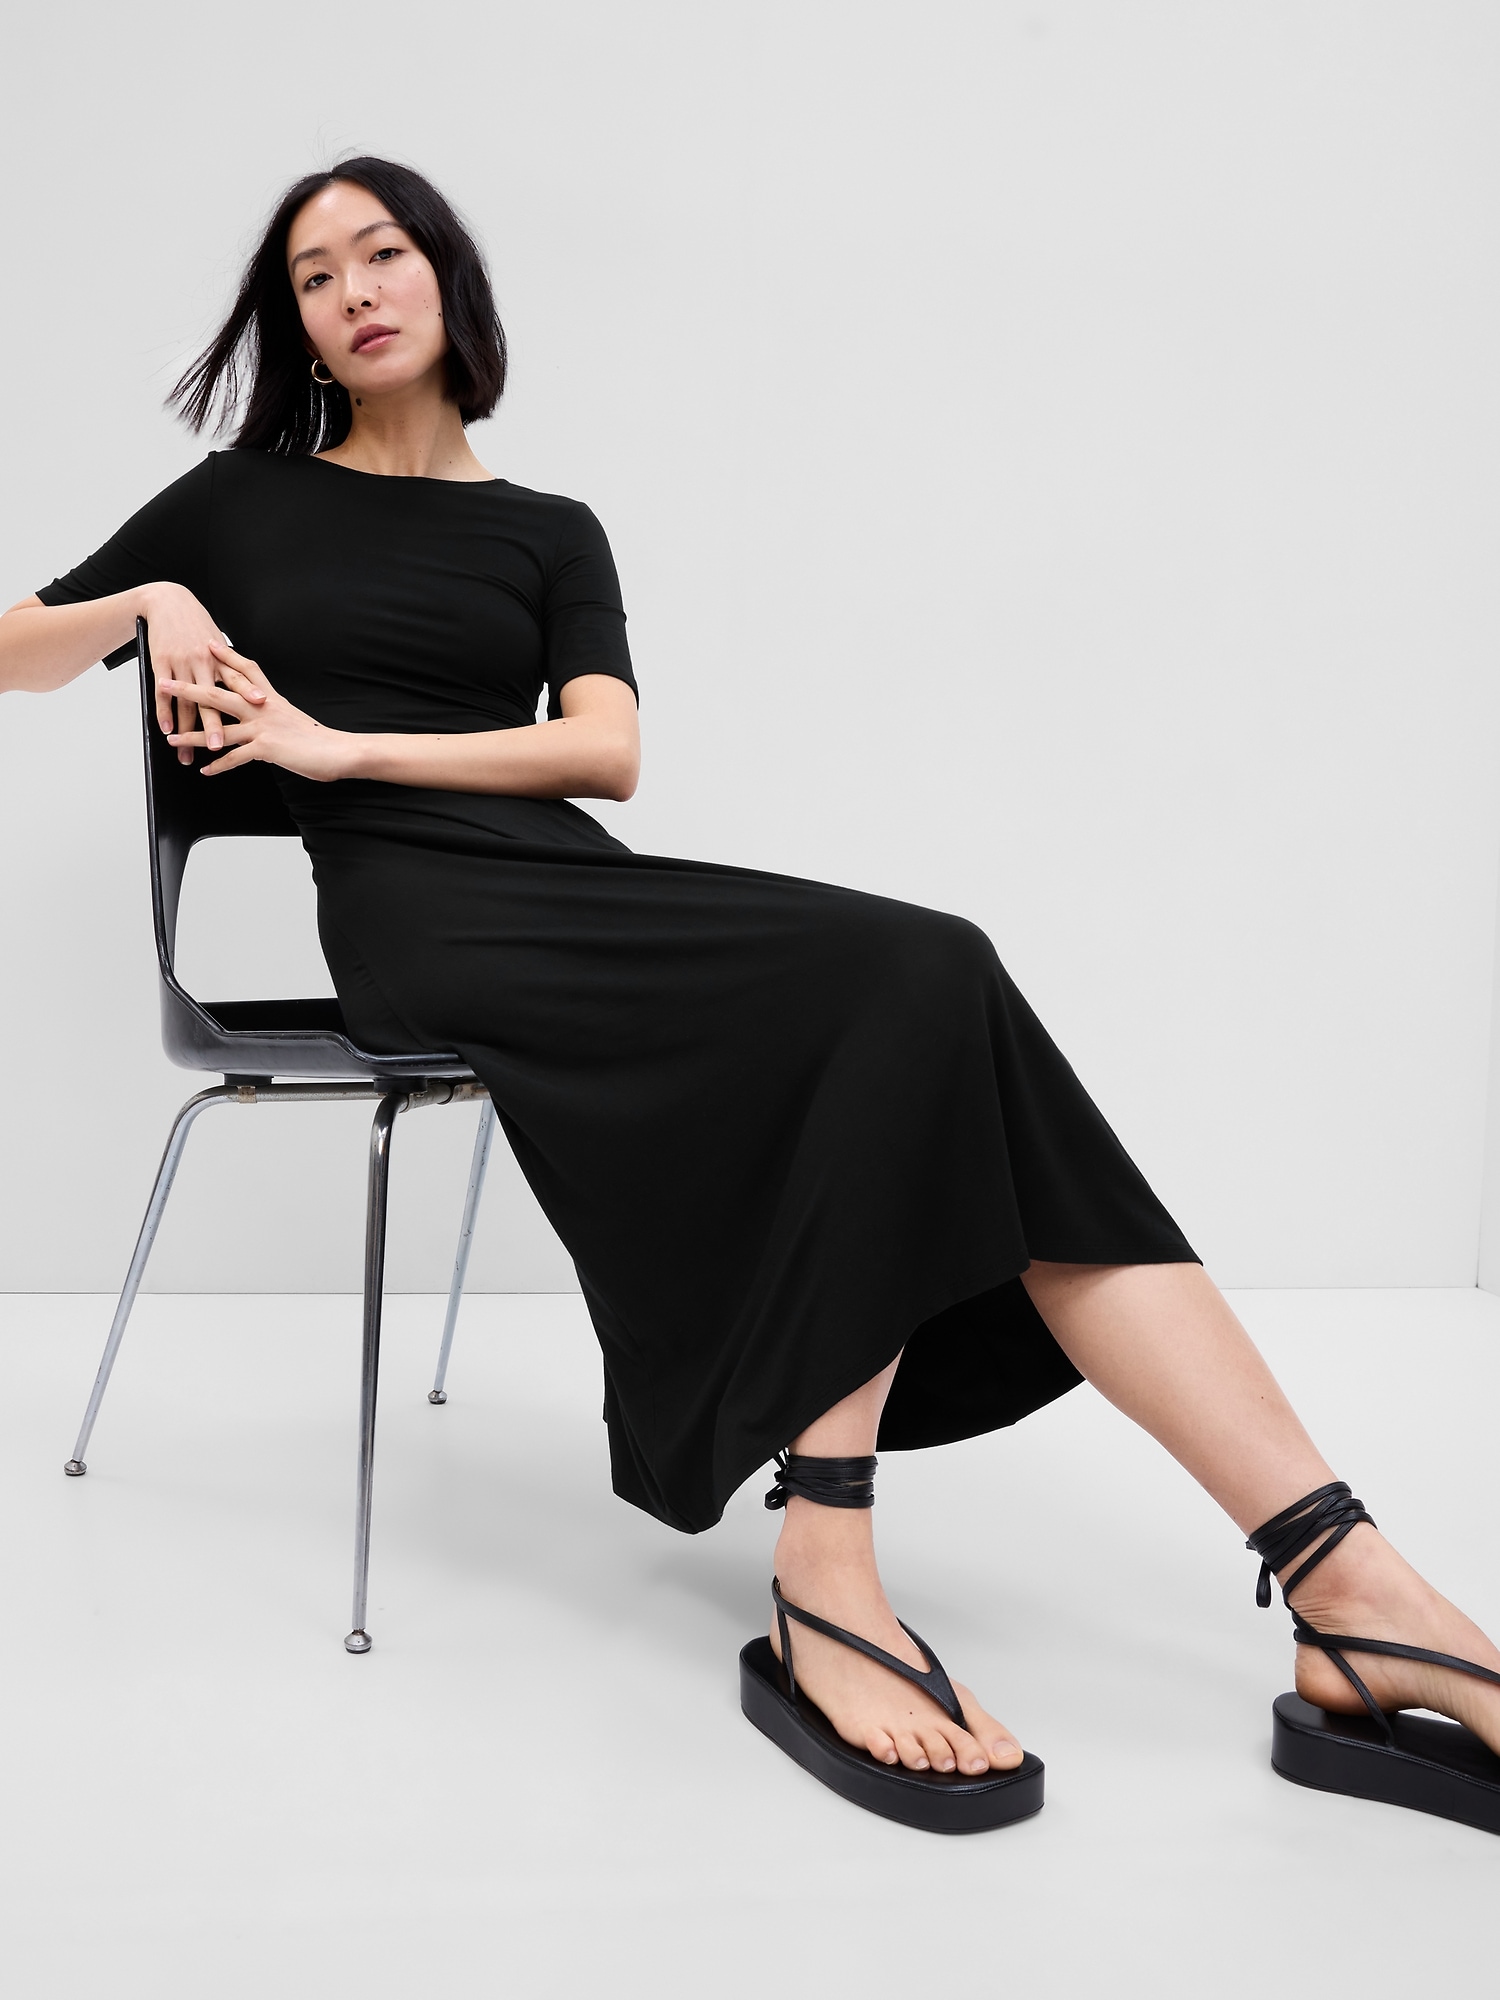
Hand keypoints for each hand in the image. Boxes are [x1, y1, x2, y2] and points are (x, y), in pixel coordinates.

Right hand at [140, 582, 237, 766]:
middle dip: (214, 726)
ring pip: (185, 702)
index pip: (237, 679)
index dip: (249, 693)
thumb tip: (251, 688)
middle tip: (219, 748)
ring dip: (186, 731)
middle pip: (210, 699)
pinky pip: (163, 693)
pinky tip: (167, 730)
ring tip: (186, 753)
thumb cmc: (196, 625)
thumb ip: (230, 666)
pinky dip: (164, 713)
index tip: (261, 709)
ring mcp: (181, 663)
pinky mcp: (161, 664)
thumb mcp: (217, 641)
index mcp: (220, 657)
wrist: (168, 602)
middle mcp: (203, 662)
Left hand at [162, 643, 354, 782]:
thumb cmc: (320, 739)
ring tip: (172, 738)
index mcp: (270, 699)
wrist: (339, 751)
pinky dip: (218, 765)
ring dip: (193, 734)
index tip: (210, 643)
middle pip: (219, 694)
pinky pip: (235, 757)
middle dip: (189, 689)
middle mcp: (263, 709)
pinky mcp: (266, 748)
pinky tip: (205, 770)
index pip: (246, 671)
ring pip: (220, 728)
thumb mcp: (293, 719)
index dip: (227, 656)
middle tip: (165, 683)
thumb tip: (260, 723)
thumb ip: (273, 717)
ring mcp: (263, 728)